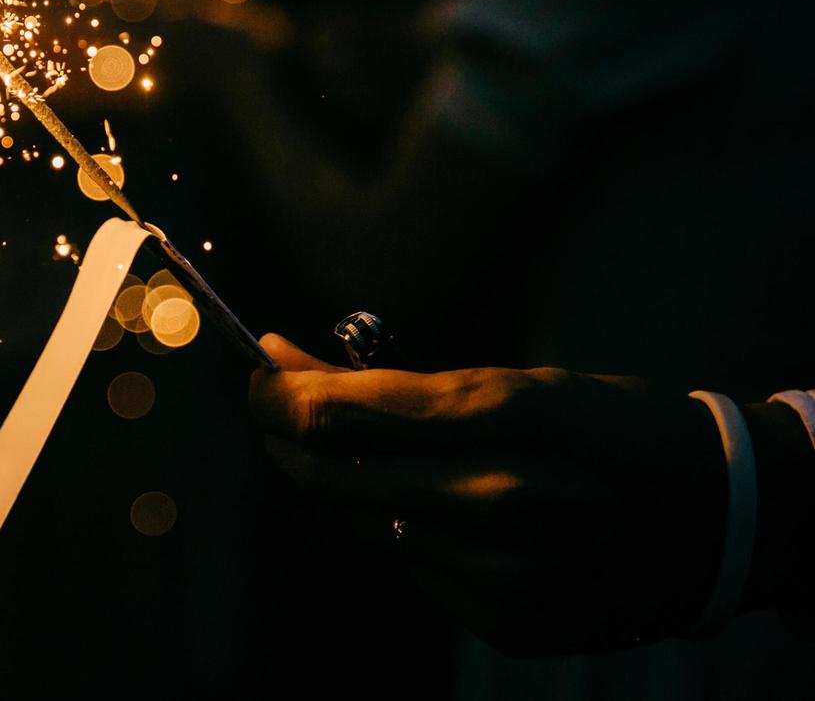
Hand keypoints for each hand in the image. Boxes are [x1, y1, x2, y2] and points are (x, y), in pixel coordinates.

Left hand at [248, 334, 726, 654]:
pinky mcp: (505, 621)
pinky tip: (462, 518)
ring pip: (368, 528)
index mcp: (494, 416)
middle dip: (288, 442)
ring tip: (399, 460)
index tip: (260, 379)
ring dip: (358, 491)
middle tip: (282, 415)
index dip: (273, 397)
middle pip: (326, 479)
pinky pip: (418, 571)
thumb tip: (283, 358)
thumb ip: (387, 381)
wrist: (719, 514)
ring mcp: (497, 570)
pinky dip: (417, 538)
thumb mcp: (506, 380)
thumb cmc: (606, 425)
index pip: (330, 417)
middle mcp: (489, 499)